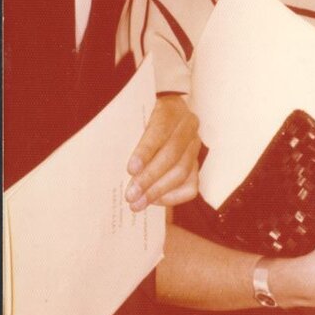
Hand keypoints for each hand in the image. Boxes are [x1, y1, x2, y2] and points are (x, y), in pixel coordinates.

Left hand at [125, 95, 200, 210]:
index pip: (160, 132)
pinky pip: (190, 186)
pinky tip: (155, 201)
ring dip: (158, 191)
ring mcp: (194, 145)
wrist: (161, 115)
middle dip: (150, 178)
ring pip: (182, 172)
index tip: (130, 169)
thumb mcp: (133, 117)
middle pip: (172, 155)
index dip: (145, 152)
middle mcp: (188, 126)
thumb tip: (118, 164)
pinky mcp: (196, 162)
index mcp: (171, 110)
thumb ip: (128, 134)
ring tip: (138, 203)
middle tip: (131, 195)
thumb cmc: (139, 117)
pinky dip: (173, 196)